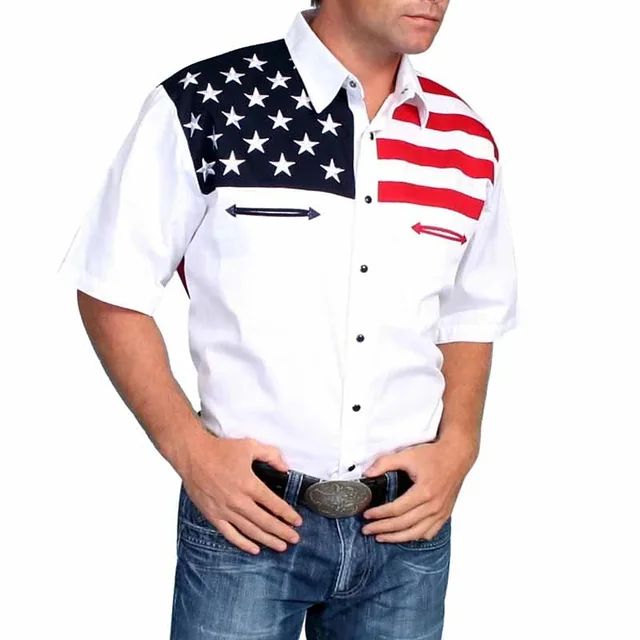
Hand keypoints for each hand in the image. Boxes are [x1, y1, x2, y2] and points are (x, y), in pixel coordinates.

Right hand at [179, 429, 302, 554]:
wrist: (193, 456)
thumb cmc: (220, 450)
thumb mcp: (250, 446)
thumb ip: (271, 455)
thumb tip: (285, 467)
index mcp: (249, 484)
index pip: (274, 504)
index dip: (288, 514)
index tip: (297, 521)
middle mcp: (238, 501)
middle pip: (265, 522)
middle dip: (282, 531)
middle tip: (294, 538)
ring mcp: (225, 510)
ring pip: (250, 531)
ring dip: (267, 540)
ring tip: (281, 546)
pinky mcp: (213, 516)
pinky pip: (230, 535)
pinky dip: (243, 543)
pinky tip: (254, 549)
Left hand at [360, 436, 477, 542]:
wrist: (457, 456)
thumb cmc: (434, 455)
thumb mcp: (407, 455)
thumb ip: (385, 463)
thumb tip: (368, 473)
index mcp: (424, 491)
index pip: (396, 509)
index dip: (379, 514)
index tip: (367, 515)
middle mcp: (433, 505)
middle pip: (403, 524)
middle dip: (382, 528)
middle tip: (367, 529)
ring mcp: (440, 512)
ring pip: (416, 533)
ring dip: (396, 537)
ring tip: (381, 537)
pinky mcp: (444, 514)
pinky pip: (429, 532)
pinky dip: (415, 536)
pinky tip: (404, 536)